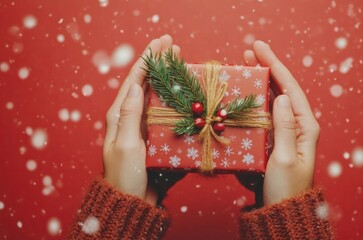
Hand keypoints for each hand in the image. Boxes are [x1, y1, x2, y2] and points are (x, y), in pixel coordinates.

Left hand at [103, 34, 183, 205]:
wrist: (133, 201)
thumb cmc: (126, 176)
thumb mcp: (126, 145)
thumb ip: (129, 116)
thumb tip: (135, 87)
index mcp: (119, 115)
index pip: (133, 80)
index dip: (147, 59)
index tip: (161, 42)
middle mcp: (131, 117)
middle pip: (145, 83)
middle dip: (158, 63)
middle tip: (173, 46)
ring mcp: (144, 126)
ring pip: (156, 96)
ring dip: (167, 78)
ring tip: (180, 63)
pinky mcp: (154, 136)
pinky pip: (165, 113)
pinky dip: (173, 100)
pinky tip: (183, 94)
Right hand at [242, 41, 319, 205]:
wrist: (281, 210)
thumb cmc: (285, 188)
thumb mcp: (284, 158)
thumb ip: (283, 127)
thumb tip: (281, 97)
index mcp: (305, 127)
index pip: (290, 89)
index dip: (275, 66)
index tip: (259, 49)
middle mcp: (297, 125)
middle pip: (282, 89)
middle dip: (267, 68)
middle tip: (249, 51)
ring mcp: (285, 131)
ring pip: (273, 99)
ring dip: (260, 81)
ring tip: (245, 65)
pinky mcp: (274, 139)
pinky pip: (265, 114)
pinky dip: (255, 100)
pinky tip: (245, 92)